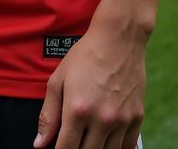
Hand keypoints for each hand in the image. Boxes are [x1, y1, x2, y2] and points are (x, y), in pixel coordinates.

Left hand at [35, 16, 146, 148]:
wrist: (118, 40)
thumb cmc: (84, 57)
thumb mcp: (58, 80)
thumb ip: (48, 115)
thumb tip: (40, 143)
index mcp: (78, 109)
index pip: (66, 148)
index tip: (56, 148)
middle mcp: (102, 119)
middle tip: (72, 140)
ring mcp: (122, 120)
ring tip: (87, 140)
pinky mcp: (137, 119)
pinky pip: (127, 147)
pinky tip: (106, 142)